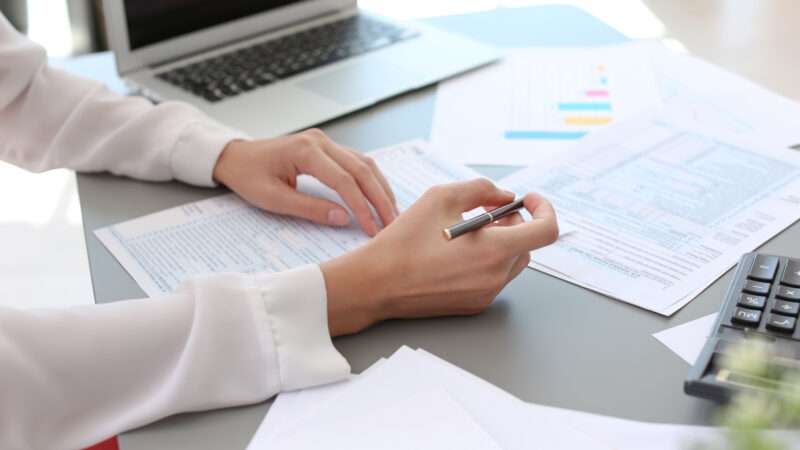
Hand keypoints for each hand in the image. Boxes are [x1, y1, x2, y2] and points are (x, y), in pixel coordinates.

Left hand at [212, 129, 397, 235]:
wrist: (235, 156)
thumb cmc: (248, 175)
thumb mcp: (273, 198)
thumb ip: (309, 208)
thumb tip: (343, 219)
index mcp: (305, 151)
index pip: (344, 181)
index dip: (361, 206)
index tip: (372, 228)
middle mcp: (320, 142)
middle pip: (362, 169)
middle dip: (379, 198)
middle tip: (392, 222)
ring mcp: (325, 142)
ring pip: (364, 163)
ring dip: (380, 188)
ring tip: (391, 212)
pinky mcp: (327, 148)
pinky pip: (356, 162)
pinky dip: (370, 181)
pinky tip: (378, 196)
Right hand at [321, 178, 558, 335]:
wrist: (376, 283)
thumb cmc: (404, 241)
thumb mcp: (440, 197)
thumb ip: (480, 189)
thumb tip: (504, 195)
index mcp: (494, 250)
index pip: (546, 231)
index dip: (544, 210)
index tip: (528, 200)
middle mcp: (495, 277)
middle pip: (527, 245)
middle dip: (513, 224)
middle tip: (486, 213)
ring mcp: (485, 295)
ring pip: (511, 263)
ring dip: (500, 243)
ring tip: (469, 232)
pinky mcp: (473, 305)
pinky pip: (493, 278)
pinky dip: (486, 261)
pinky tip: (457, 253)